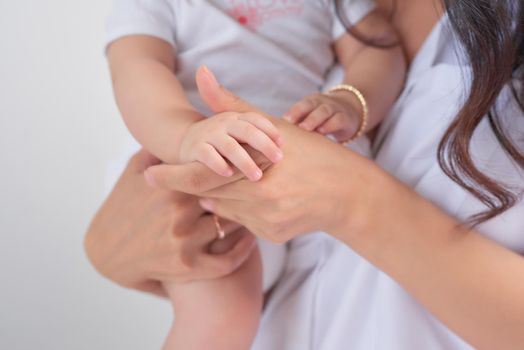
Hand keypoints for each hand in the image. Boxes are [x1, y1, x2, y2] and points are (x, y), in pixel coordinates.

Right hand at [84, 149, 256, 295]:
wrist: (105, 253)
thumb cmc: (121, 207)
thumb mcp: (133, 172)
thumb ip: (156, 150)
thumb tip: (174, 129)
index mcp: (171, 188)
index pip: (218, 172)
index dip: (239, 166)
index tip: (254, 160)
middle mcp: (179, 214)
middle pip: (229, 198)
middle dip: (248, 190)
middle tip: (264, 184)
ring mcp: (184, 242)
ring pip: (231, 226)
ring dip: (248, 218)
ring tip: (260, 209)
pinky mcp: (188, 268)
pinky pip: (227, 261)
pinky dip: (243, 250)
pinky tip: (250, 240)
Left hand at [145, 67, 376, 242]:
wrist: (349, 193)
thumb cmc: (314, 154)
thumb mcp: (274, 126)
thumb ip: (232, 105)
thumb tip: (200, 75)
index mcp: (255, 173)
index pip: (200, 178)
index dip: (171, 177)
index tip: (146, 174)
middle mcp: (258, 202)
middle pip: (209, 195)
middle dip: (191, 185)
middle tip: (174, 177)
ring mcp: (265, 223)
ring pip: (225, 209)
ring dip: (219, 195)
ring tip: (230, 179)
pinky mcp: (273, 236)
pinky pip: (244, 222)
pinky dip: (242, 208)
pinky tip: (255, 195)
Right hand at [179, 110, 282, 180]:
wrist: (188, 142)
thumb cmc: (224, 141)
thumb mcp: (241, 134)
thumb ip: (260, 137)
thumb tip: (287, 146)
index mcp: (238, 118)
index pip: (257, 120)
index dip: (271, 130)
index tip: (284, 145)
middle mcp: (224, 123)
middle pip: (247, 131)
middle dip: (264, 144)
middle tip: (279, 159)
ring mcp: (209, 135)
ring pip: (229, 146)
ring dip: (244, 160)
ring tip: (257, 176)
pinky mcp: (196, 148)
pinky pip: (208, 155)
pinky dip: (218, 164)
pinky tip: (228, 174)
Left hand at [283, 92, 360, 141]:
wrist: (351, 111)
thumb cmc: (324, 119)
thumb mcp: (312, 118)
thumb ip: (299, 124)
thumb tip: (279, 137)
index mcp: (311, 102)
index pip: (301, 105)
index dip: (293, 112)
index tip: (283, 121)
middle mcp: (322, 103)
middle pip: (310, 105)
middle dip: (301, 113)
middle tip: (292, 124)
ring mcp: (335, 109)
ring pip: (324, 111)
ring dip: (314, 119)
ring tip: (305, 129)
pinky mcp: (346, 118)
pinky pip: (338, 119)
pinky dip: (330, 125)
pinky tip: (323, 132)